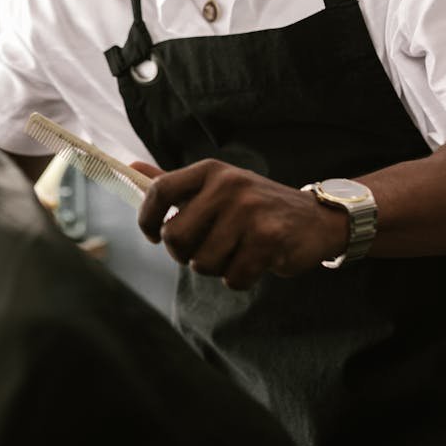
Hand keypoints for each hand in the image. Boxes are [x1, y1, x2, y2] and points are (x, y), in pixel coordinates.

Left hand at [133, 159, 348, 289]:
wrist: (317, 219)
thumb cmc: (255, 207)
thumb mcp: (216, 187)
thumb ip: (174, 183)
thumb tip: (128, 167)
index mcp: (211, 171)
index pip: (159, 190)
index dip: (147, 219)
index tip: (153, 236)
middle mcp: (228, 186)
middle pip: (175, 237)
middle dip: (186, 255)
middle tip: (207, 251)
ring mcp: (249, 211)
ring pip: (203, 263)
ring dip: (217, 269)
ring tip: (236, 253)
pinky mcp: (269, 238)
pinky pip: (233, 277)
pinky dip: (241, 278)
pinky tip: (256, 262)